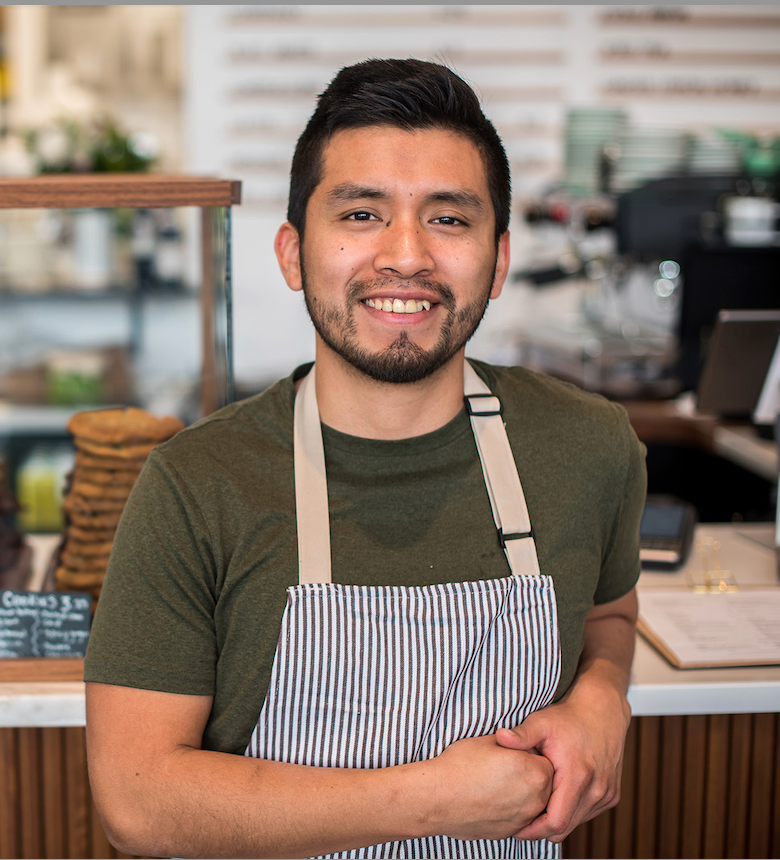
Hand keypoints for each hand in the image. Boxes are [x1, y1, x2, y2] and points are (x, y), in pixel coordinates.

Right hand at [427, 734, 553, 840]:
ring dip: (521, 792)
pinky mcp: (509, 832)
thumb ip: (513, 744)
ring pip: (531, 802)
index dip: (529, 753)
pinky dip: (510, 808)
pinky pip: (518, 817)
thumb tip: (517, 744)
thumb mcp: (490, 741)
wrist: (438, 798)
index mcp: (534, 772)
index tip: (515, 751)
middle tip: (506, 766)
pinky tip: (491, 797)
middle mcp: (535, 799)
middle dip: (530, 774)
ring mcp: (523, 819)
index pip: (545, 759)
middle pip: (543, 783)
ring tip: (497, 782)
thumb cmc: (461, 766)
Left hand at [494, 686, 630, 842]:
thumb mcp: (541, 722)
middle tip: (520, 821)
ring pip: (576, 822)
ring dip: (557, 819)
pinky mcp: (612, 794)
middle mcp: (596, 790)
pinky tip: (555, 798)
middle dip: (541, 829)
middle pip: (565, 828)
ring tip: (535, 808)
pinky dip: (572, 812)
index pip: (555, 822)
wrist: (602, 710)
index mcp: (577, 777)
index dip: (534, 831)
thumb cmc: (569, 717)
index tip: (515, 829)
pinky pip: (587, 813)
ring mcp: (607, 794)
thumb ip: (521, 735)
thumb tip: (500, 738)